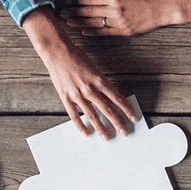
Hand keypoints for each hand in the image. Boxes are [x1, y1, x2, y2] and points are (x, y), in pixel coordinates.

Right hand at [22, 8, 138, 138]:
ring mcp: (78, 94)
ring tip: (107, 137)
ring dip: (101, 128)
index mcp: (99, 79)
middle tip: (124, 132)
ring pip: (92, 115)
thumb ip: (101, 84)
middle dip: (117, 122)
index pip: (117, 98)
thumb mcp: (94, 68)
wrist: (58, 52)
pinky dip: (81, 126)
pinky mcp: (66, 98)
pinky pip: (74, 116)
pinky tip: (87, 133)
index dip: (126, 109)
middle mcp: (90, 88)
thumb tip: (110, 98)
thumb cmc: (76, 57)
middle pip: (107, 109)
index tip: (133, 118)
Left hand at [62, 0, 190, 36]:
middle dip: (72, 9)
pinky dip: (92, 31)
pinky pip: (104, 31)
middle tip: (60, 10)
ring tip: (67, 21)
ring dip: (78, 21)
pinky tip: (83, 31)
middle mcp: (114, 5)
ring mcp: (118, 19)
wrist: (164, 6)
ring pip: (93, 20)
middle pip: (87, 7)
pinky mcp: (123, 30)